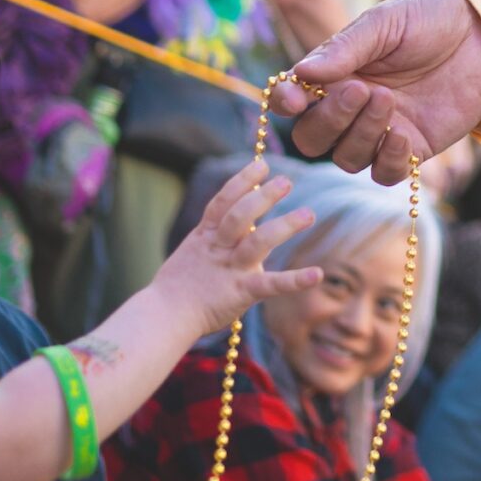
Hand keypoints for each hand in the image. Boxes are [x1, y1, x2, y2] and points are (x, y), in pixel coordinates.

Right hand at [150, 158, 320, 332]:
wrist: (164, 316)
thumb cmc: (179, 286)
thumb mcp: (193, 252)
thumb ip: (215, 235)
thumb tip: (243, 220)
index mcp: (205, 236)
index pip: (223, 201)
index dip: (242, 181)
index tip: (261, 165)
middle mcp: (218, 248)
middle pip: (240, 216)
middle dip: (263, 197)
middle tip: (286, 181)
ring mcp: (230, 269)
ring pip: (258, 241)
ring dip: (284, 226)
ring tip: (308, 214)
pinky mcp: (241, 292)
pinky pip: (271, 284)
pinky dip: (295, 280)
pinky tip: (317, 274)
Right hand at [280, 0, 480, 182]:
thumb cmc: (429, 19)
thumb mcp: (385, 23)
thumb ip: (345, 48)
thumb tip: (302, 73)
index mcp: (335, 74)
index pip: (294, 99)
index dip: (286, 102)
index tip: (294, 98)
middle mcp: (351, 107)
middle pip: (313, 138)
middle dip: (329, 120)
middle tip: (360, 90)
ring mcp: (380, 131)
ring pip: (346, 158)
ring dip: (361, 135)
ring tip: (388, 99)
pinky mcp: (412, 147)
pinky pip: (385, 173)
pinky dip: (387, 160)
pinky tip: (402, 134)